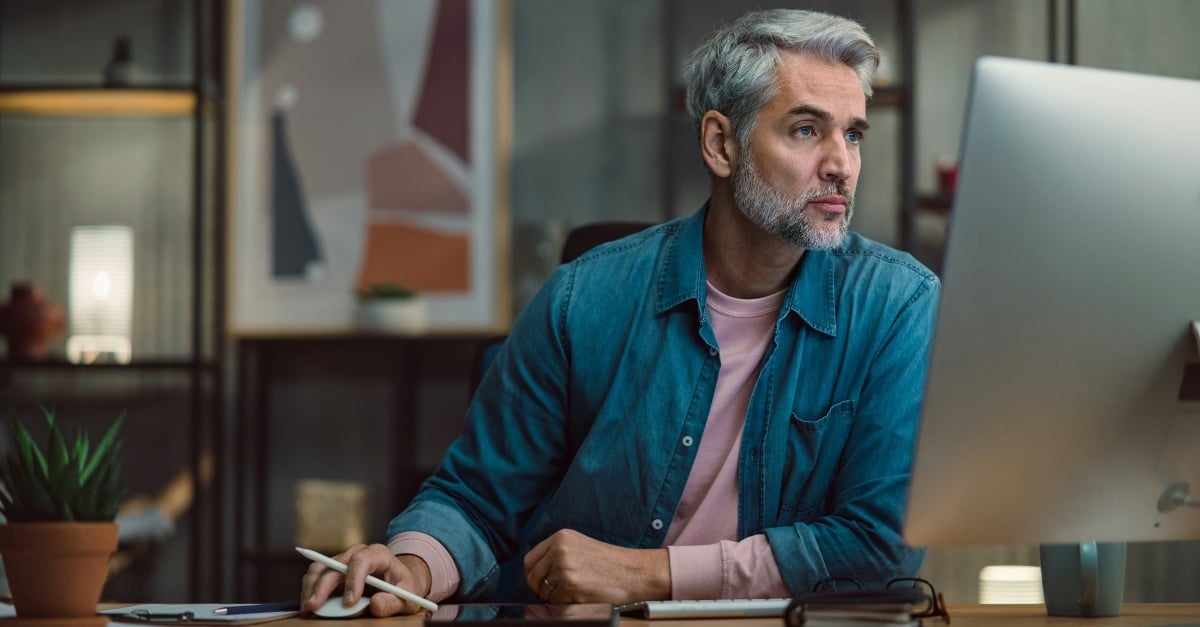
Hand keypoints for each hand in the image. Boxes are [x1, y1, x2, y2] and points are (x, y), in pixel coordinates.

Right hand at [300, 543, 431, 616]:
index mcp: (378, 554)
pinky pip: (316, 576)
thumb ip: (393, 601)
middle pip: (335, 565)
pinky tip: (307, 605)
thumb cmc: (403, 585)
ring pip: (320, 568)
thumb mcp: (407, 594)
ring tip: (307, 608)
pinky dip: (309, 589)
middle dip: (323, 586)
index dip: (353, 580)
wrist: (398, 579)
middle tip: (314, 607)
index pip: (362, 560)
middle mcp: (358, 553)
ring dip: (311, 587)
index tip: (349, 602)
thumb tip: (375, 605)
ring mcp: (343, 560)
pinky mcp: (333, 569)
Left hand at [523, 529, 669, 603]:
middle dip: (542, 589)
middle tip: (558, 593)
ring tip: (577, 591)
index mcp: (561, 537)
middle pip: (533, 577)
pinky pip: (556, 602)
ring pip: (544, 591)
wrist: (635, 572)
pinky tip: (583, 596)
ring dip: (556, 597)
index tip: (540, 583)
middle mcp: (559, 549)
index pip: (530, 559)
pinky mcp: (571, 584)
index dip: (533, 575)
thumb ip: (557, 554)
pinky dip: (567, 604)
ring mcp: (564, 566)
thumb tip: (534, 572)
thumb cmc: (610, 563)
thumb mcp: (580, 546)